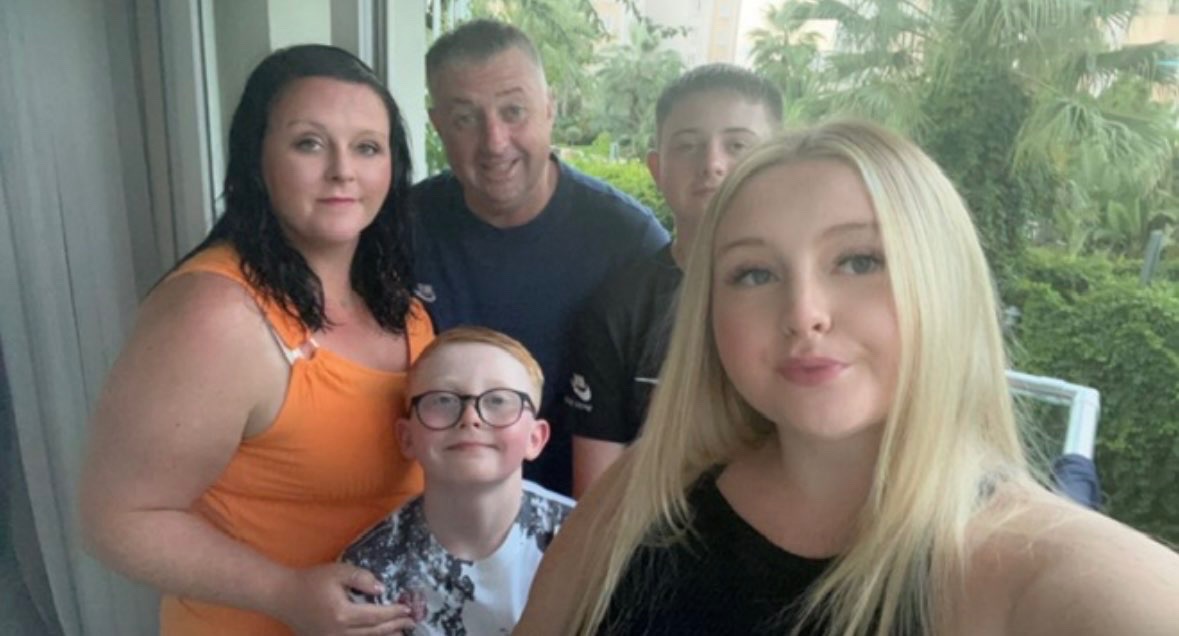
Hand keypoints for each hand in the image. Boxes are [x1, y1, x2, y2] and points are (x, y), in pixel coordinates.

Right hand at [272, 563, 415, 635]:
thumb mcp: (338, 572)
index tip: (408, 609)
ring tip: (401, 632)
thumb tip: (382, 589)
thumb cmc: (311, 581)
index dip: (394, 613)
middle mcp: (339, 632)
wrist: (283, 596)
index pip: (376, 615)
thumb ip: (361, 578)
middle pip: (374, 632)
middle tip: (412, 622)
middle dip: (395, 626)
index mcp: (343, 614)